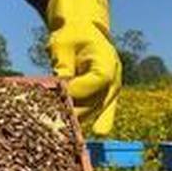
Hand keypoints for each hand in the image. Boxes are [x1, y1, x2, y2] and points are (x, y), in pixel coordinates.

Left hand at [46, 0, 121, 135]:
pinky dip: (86, 122)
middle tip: (58, 121)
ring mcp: (110, 90)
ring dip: (80, 119)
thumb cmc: (70, 35)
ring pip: (98, 110)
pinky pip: (98, 114)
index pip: (98, 79)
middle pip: (99, 100)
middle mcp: (113, 77)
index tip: (62, 95)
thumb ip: (62, 63)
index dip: (81, 89)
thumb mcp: (61, 45)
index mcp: (106, 60)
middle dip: (78, 111)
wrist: (82, 31)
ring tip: (63, 131)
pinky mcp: (103, 98)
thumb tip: (61, 84)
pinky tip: (77, 139)